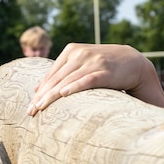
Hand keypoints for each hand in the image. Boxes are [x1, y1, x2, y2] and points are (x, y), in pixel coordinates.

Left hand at [28, 43, 163, 114]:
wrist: (133, 62)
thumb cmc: (103, 68)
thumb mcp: (80, 66)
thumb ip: (61, 74)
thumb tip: (37, 88)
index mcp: (71, 51)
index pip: (51, 75)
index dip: (39, 92)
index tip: (29, 108)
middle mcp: (79, 54)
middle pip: (56, 79)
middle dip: (42, 97)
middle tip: (30, 112)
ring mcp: (92, 61)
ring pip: (67, 80)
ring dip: (52, 96)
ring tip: (41, 108)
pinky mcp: (104, 70)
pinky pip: (86, 80)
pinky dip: (74, 87)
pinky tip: (63, 94)